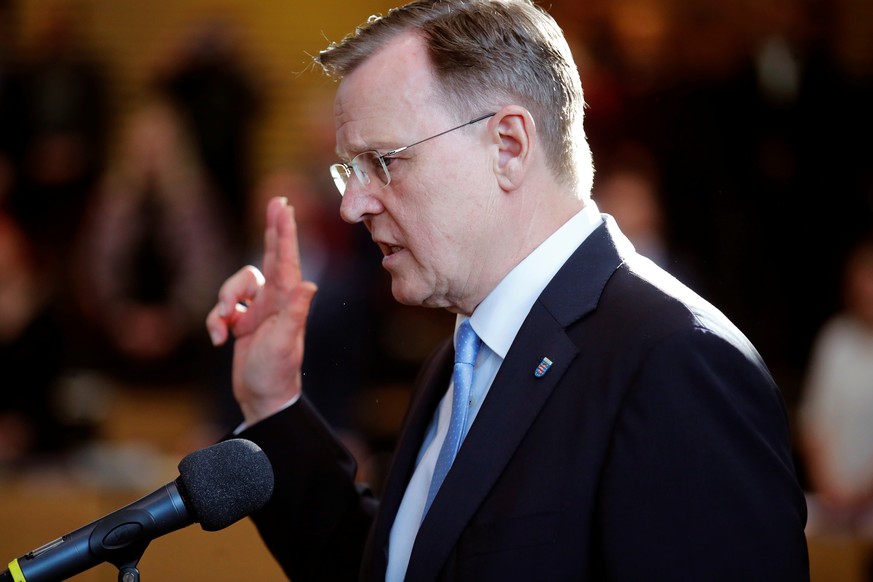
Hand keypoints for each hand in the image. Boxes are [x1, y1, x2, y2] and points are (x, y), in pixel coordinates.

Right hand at [206, 197, 317, 423]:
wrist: (262, 399)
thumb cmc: (276, 372)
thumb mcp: (284, 342)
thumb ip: (294, 313)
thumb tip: (309, 285)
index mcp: (287, 300)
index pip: (285, 259)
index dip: (283, 231)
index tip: (283, 206)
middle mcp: (275, 300)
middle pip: (270, 256)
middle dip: (271, 230)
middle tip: (275, 203)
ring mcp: (258, 310)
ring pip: (234, 285)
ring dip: (223, 302)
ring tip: (225, 327)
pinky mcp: (242, 322)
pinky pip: (223, 308)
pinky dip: (216, 321)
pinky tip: (220, 339)